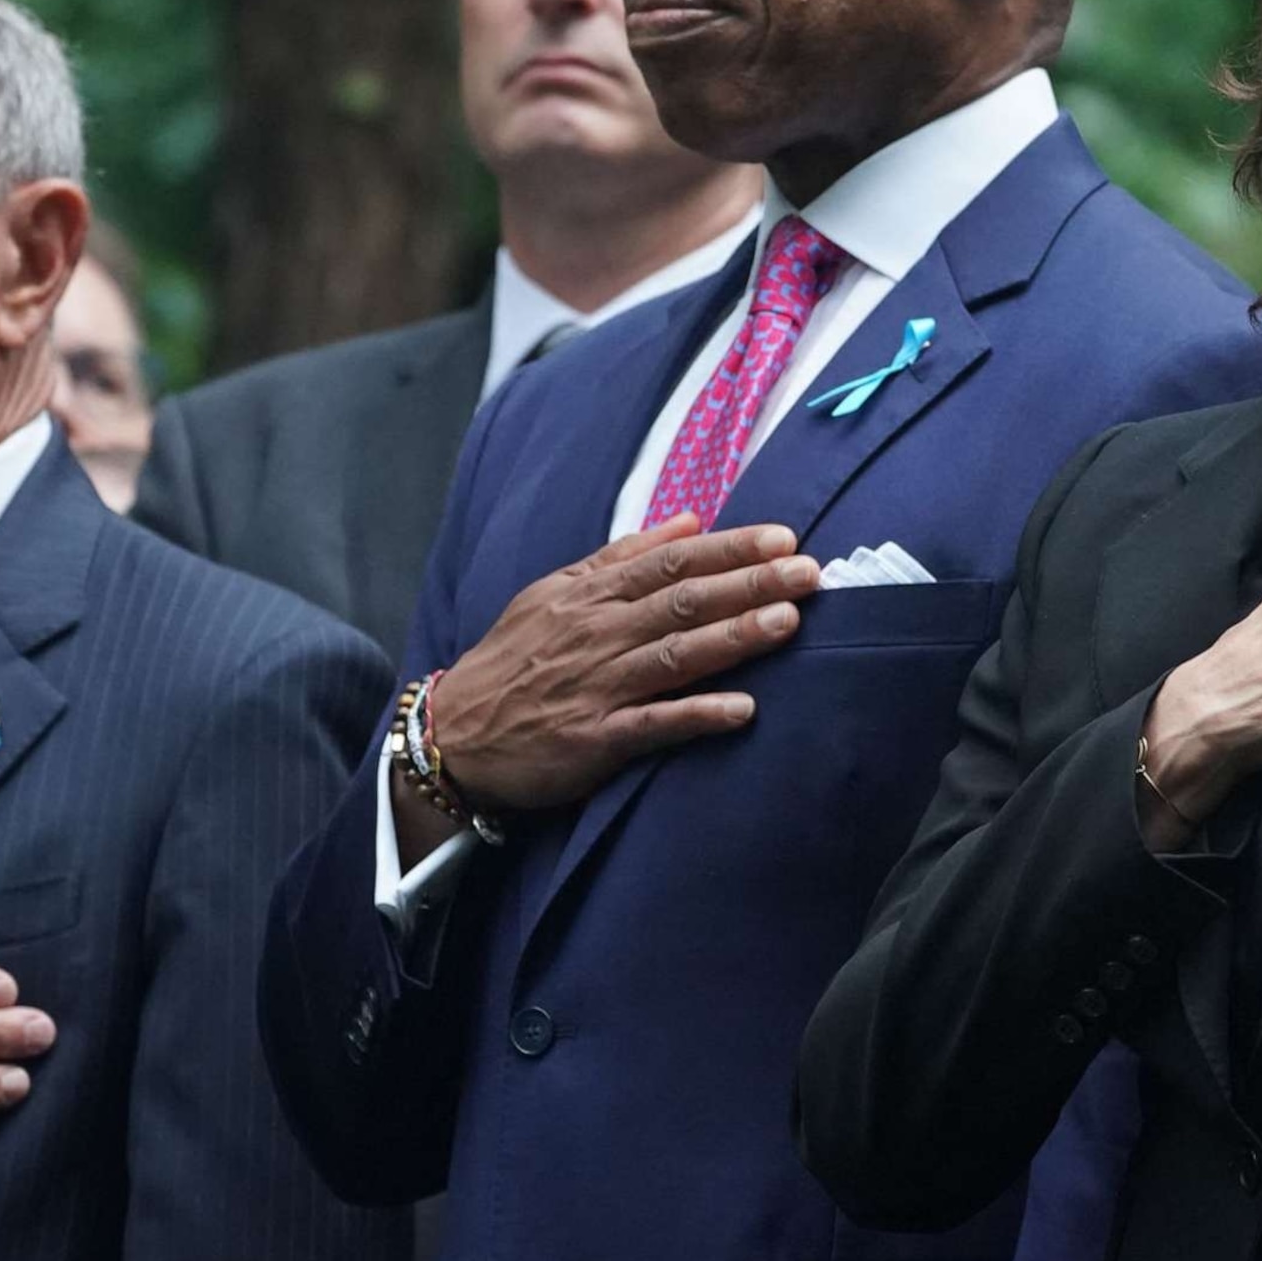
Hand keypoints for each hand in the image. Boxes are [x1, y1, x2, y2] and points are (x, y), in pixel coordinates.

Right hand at [414, 513, 822, 832]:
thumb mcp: (555, 592)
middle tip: (809, 572)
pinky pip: (652, 724)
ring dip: (734, 638)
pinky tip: (741, 710)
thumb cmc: (513, 659)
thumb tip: (688, 521)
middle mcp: (599, 634)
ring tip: (787, 622)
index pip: (672, 562)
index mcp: (593, 595)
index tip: (783, 538)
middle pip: (684, 601)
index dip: (730, 549)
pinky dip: (696, 716)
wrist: (452, 733)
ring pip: (675, 655)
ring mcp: (598, 687)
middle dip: (749, 584)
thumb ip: (621, 556)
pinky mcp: (593, 739)